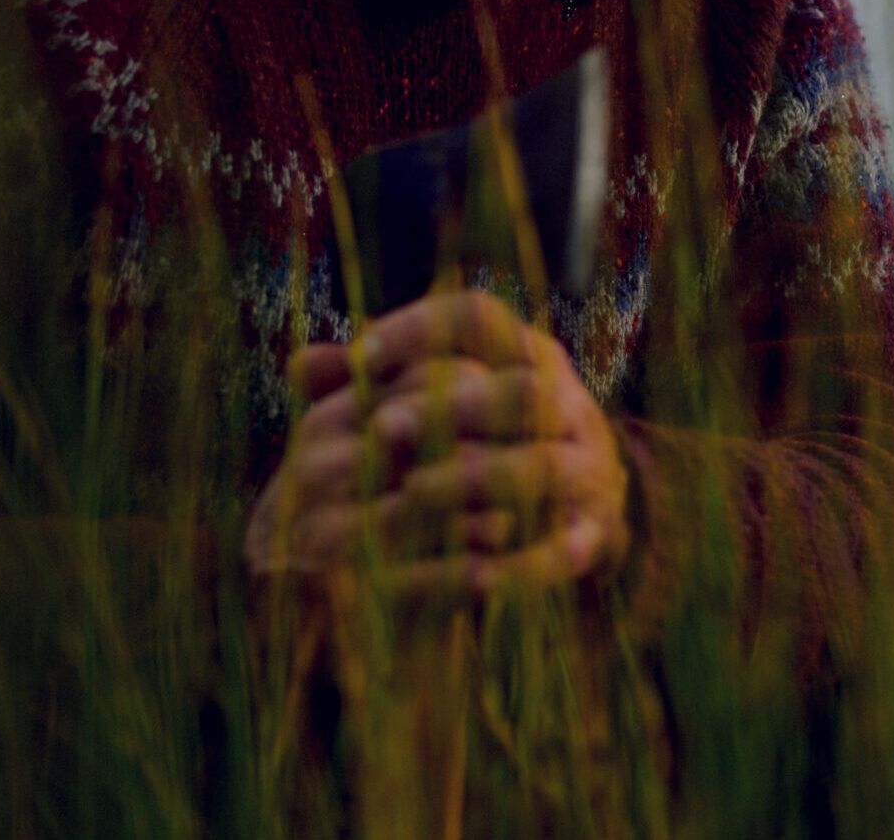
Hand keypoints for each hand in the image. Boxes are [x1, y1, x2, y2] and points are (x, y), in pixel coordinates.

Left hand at [243, 289, 630, 597]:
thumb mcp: (439, 398)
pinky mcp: (594, 533)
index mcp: (526, 353)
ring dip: (478, 478)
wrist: (576, 502)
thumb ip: (372, 382)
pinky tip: (467, 573)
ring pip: (542, 466)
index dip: (419, 330)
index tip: (360, 357)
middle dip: (452, 406)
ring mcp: (588, 468)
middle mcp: (566, 402)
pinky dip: (517, 563)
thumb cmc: (483, 437)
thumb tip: (298, 366)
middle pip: (522, 390)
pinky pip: (562, 549)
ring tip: (414, 493)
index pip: (479, 318)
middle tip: (381, 429)